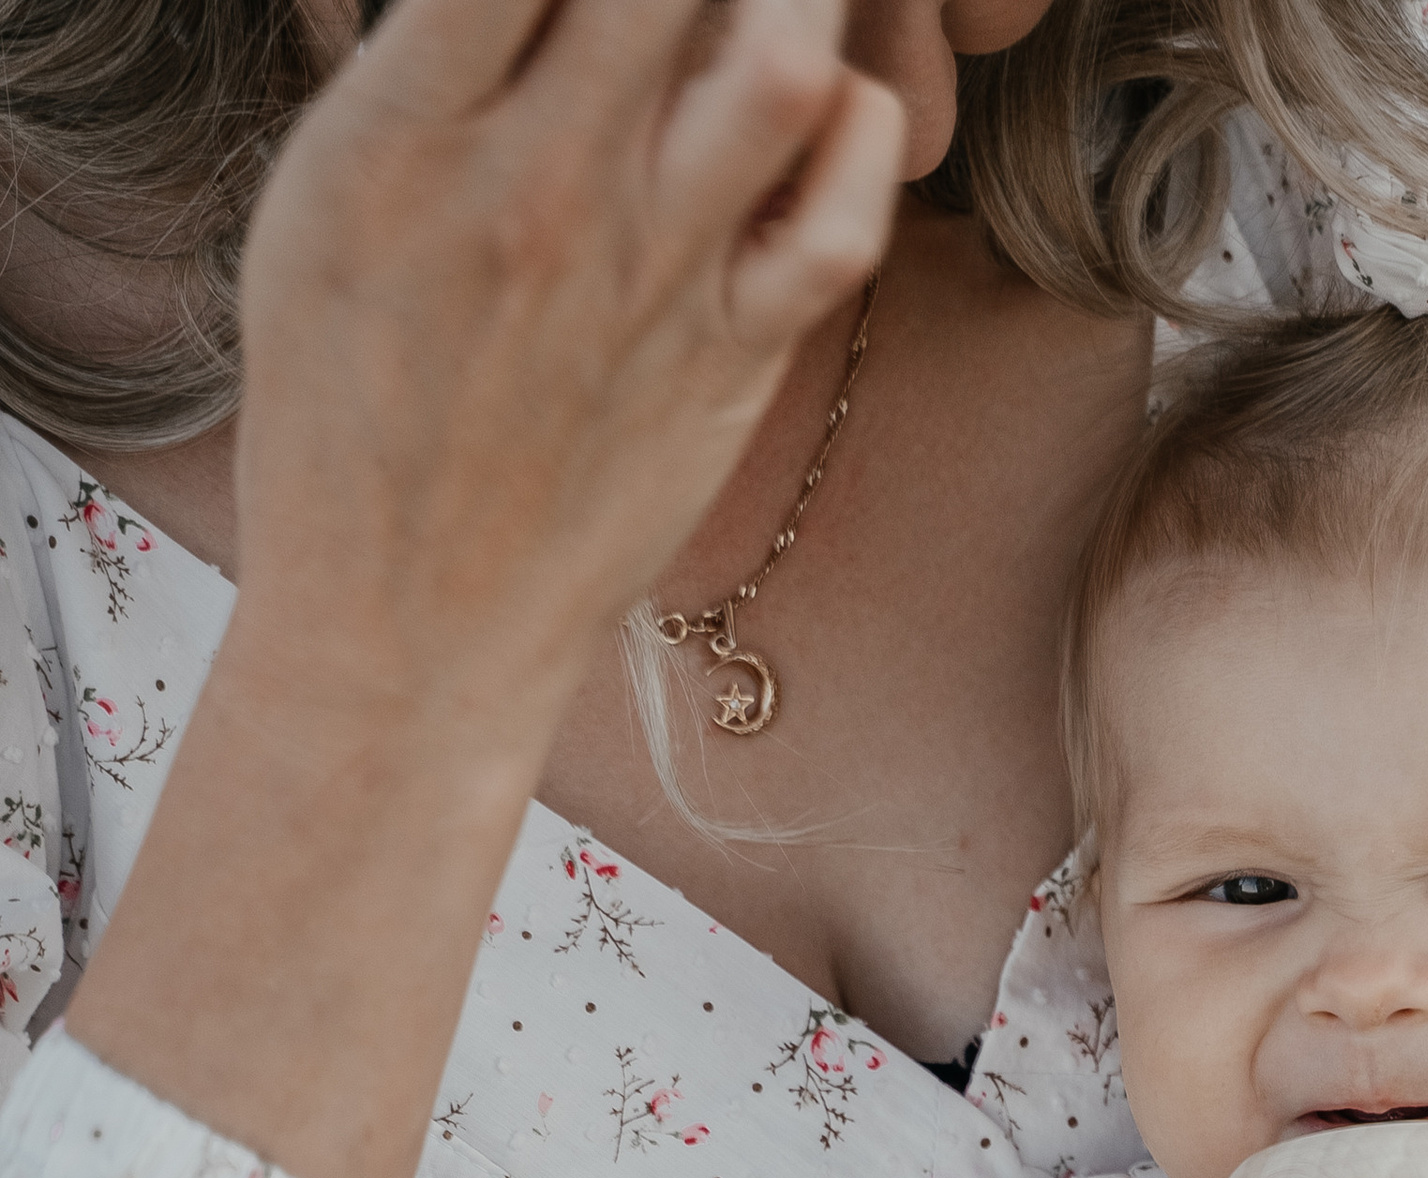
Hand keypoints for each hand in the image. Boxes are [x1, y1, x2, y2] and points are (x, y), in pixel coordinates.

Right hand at [235, 0, 905, 744]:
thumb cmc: (349, 404)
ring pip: (782, 64)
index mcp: (408, 137)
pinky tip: (824, 111)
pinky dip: (859, 134)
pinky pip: (844, 218)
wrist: (407, 625)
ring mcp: (654, 276)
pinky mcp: (734, 357)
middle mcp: (543, 189)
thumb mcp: (328, 197)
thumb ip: (423, 60)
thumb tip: (510, 1)